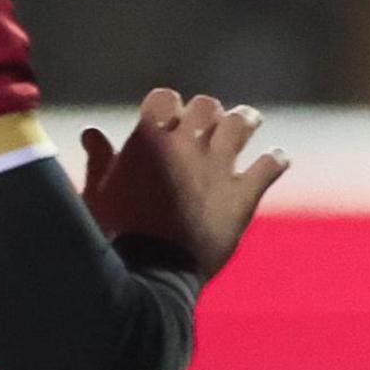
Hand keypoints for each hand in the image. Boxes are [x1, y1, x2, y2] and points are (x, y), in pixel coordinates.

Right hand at [80, 89, 291, 279]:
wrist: (149, 271)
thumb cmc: (115, 234)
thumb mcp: (99, 194)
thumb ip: (100, 160)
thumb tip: (92, 134)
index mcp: (149, 138)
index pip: (165, 98)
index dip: (169, 106)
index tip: (171, 115)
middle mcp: (186, 145)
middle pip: (207, 106)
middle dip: (208, 112)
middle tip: (212, 120)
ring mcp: (217, 168)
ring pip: (241, 124)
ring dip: (245, 120)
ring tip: (249, 120)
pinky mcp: (241, 196)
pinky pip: (268, 166)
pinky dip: (275, 160)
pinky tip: (278, 158)